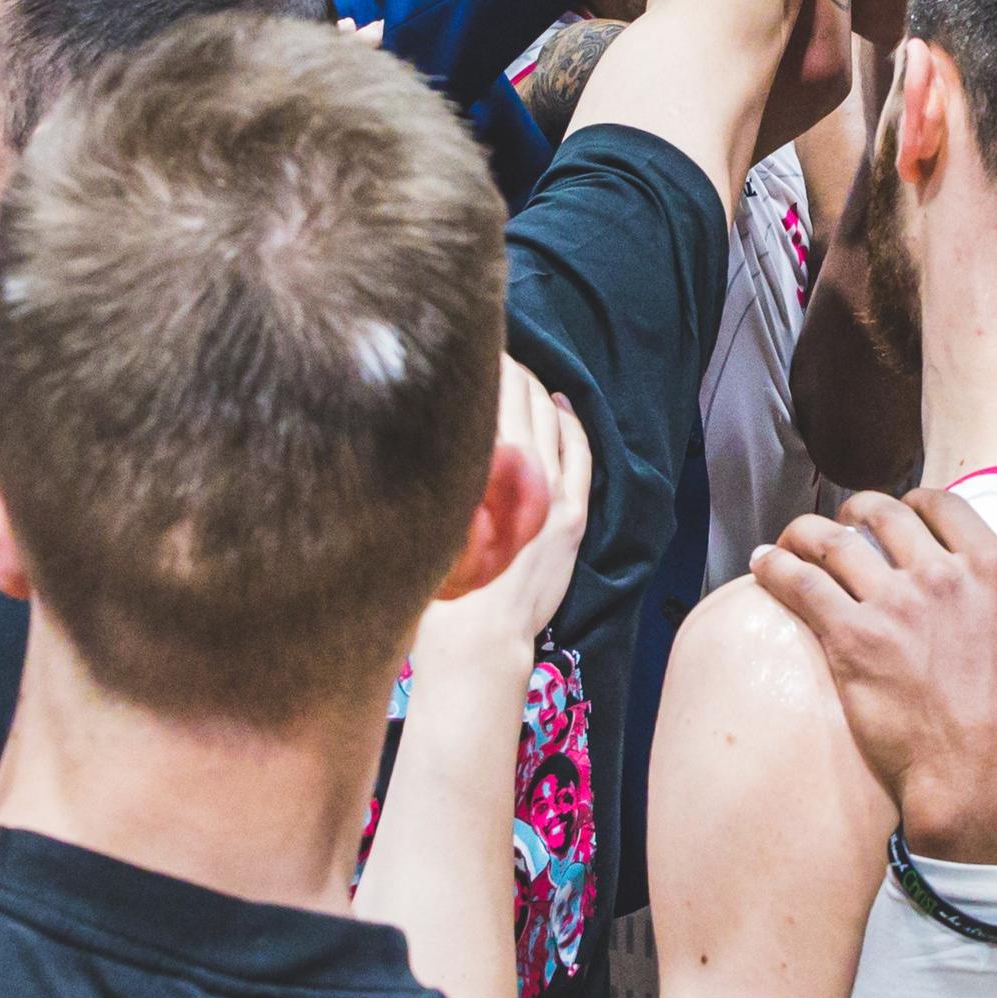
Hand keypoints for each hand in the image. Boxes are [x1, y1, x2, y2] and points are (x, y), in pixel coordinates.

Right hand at [414, 358, 594, 675]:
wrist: (475, 646)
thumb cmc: (433, 592)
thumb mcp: (418, 519)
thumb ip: (428, 471)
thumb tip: (418, 429)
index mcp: (472, 468)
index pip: (479, 396)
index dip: (474, 367)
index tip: (459, 351)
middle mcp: (513, 469)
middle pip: (513, 397)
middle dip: (502, 369)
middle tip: (485, 351)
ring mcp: (548, 491)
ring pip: (545, 417)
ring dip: (532, 388)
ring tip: (515, 370)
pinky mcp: (569, 515)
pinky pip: (577, 451)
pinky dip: (569, 420)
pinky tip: (559, 402)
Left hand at [752, 489, 996, 863]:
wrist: (982, 782)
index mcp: (992, 569)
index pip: (942, 505)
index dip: (916, 500)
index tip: (903, 511)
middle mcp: (939, 575)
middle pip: (883, 514)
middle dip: (859, 512)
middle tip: (846, 525)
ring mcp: (892, 606)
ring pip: (835, 541)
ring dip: (810, 531)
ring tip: (795, 538)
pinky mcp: (851, 641)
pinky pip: (801, 585)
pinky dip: (777, 566)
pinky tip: (763, 561)